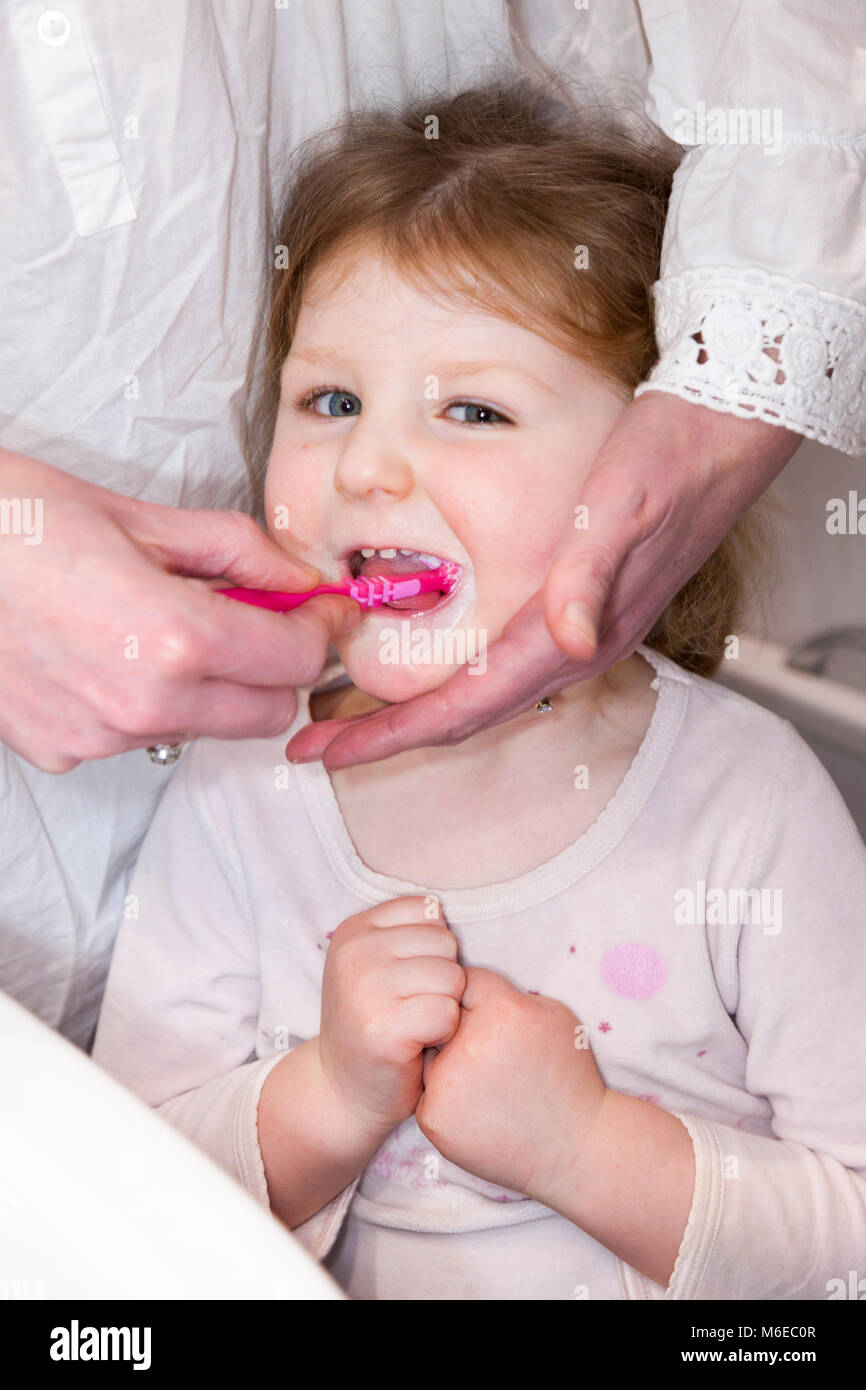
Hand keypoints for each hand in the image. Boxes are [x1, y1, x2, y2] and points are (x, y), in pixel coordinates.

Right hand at [0, 448, 360, 770]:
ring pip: (200, 726)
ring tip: (150, 625)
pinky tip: (100, 652)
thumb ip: (238, 553)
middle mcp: (144, 703)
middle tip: (247, 621)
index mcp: (175, 638)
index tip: (315, 611)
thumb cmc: (17, 519)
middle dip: (271, 670)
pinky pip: (135, 736)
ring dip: (204, 688)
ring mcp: (99, 736)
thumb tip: (299, 580)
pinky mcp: (61, 750)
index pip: (295, 665)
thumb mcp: (141, 517)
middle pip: (265, 715)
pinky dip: (140, 703)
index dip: (316, 634)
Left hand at [285, 393, 800, 767]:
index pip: (465, 706)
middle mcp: (571, 646)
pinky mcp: (573, 612)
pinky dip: (443, 682)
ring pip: (475, 697)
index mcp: (570, 634)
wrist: (724, 436)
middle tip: (314, 746)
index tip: (332, 751)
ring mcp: (574, 634)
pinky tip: (419, 667)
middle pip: (461, 716)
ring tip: (346, 718)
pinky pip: (494, 668)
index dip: (392, 734)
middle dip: (383, 737)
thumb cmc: (671, 462)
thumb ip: (590, 575)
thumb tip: (569, 640)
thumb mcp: (620, 509)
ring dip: (408, 715)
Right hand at [318, 895, 464, 1134]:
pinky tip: (418, 1043)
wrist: (343, 1089)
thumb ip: (408, 933)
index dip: (433, 948)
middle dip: (443, 977)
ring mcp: (366, 990)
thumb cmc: (375, 1021)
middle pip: (446, 943)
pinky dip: (444, 1032)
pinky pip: (448, 1013)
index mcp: (354, 930)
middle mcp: (354, 954)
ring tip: (415, 1023)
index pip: (429, 911)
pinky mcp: (384, 1029)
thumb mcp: (379, 963)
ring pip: (452, 977)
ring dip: (446, 1006)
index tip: (407, 978)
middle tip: (412, 1006)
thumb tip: (442, 910)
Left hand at [415, 967, 606, 1203]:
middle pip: (439, 1018)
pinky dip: (444, 1100)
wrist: (575, 1149)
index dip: (475, 999)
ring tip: (485, 1088)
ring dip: (446, 1065)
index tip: (488, 1018)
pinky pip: (426, 1093)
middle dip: (456, 1031)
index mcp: (503, 1012)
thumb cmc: (568, 1079)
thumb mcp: (553, 1017)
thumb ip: (507, 993)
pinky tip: (476, 1112)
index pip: (462, 981)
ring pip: (428, 1057)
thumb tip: (466, 979)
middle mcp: (469, 1045)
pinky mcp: (434, 1118)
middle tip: (488, 1059)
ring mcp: (447, 1085)